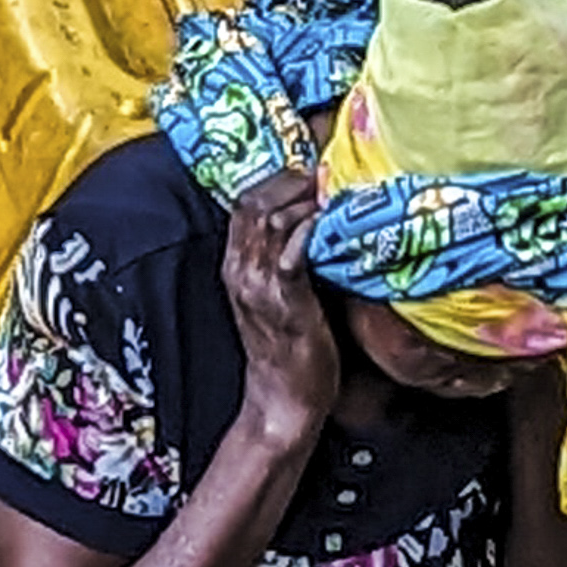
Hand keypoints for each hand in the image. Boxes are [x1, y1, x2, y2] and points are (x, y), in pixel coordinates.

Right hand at [219, 171, 343, 437]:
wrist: (282, 399)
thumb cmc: (288, 348)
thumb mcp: (275, 296)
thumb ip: (283, 260)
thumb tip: (315, 223)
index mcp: (235, 266)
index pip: (243, 203)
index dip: (273, 178)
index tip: (304, 167)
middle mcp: (241, 270)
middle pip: (254, 201)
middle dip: (289, 180)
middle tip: (321, 173)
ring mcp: (260, 285)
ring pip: (272, 219)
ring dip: (305, 200)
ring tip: (331, 193)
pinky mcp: (285, 301)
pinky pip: (293, 253)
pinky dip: (311, 231)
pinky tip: (331, 222)